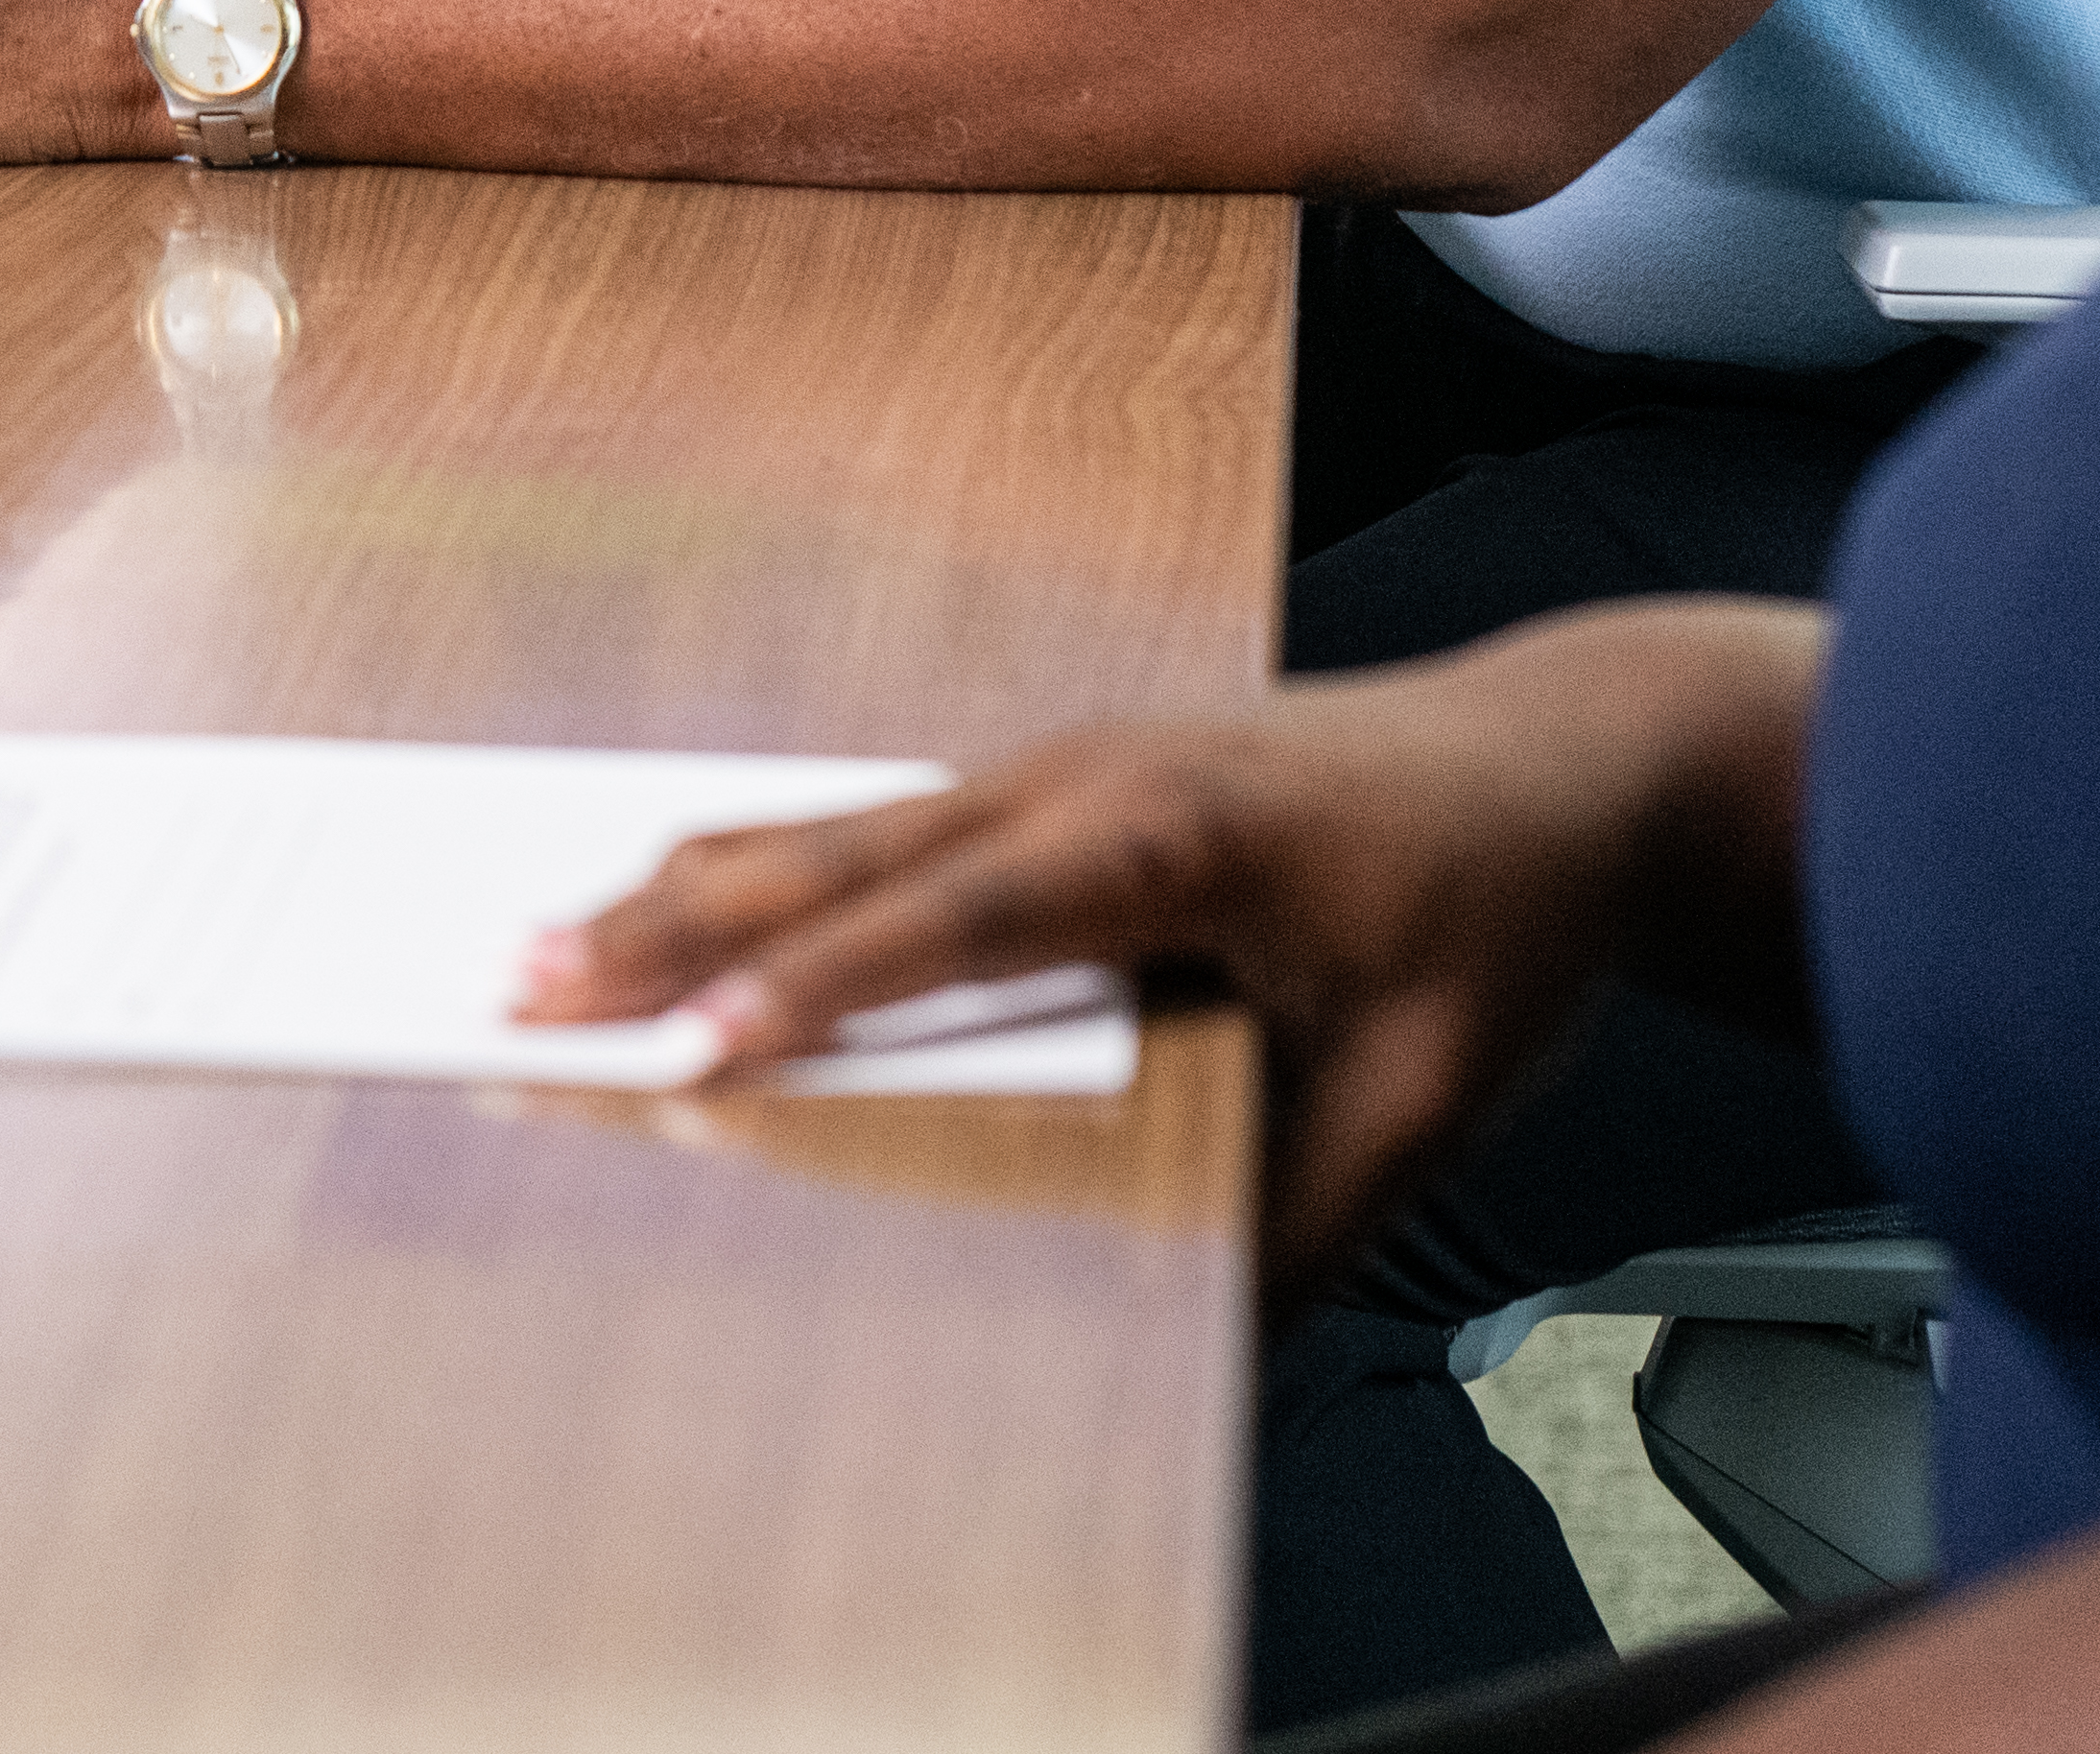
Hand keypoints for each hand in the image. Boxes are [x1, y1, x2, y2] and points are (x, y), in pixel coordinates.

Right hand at [513, 606, 1824, 1292]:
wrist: (1569, 761)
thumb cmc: (1504, 908)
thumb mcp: (1435, 1089)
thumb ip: (1313, 1213)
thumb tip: (1204, 1338)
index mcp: (1174, 832)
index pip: (957, 914)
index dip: (817, 983)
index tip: (696, 1042)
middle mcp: (1093, 773)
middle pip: (848, 850)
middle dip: (676, 919)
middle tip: (529, 977)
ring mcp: (1070, 761)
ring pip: (845, 823)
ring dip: (694, 883)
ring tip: (549, 937)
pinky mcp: (1065, 782)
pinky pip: (889, 823)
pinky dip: (766, 865)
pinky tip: (685, 897)